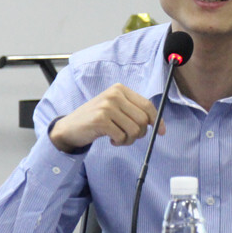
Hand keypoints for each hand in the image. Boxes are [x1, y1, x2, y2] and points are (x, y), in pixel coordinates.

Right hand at [49, 83, 164, 151]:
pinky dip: (119, 142)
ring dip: (129, 140)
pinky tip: (111, 140)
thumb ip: (134, 111)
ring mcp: (106, 106)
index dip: (157, 120)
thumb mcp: (115, 109)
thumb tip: (158, 124)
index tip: (161, 132)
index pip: (147, 105)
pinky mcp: (100, 120)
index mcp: (120, 89)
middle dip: (140, 133)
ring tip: (119, 139)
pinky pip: (122, 137)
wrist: (70, 127)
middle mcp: (114, 95)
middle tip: (129, 137)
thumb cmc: (96, 120)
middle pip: (143, 119)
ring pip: (134, 130)